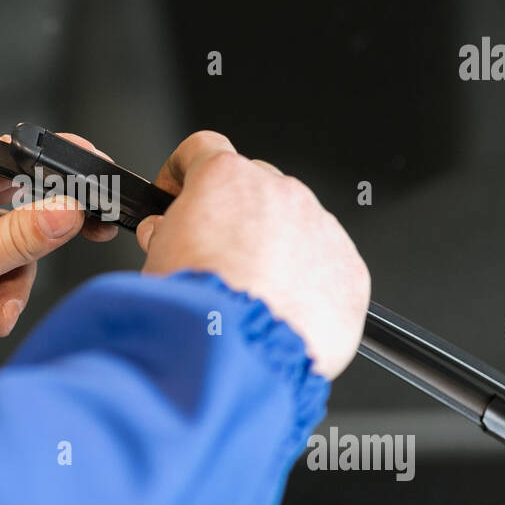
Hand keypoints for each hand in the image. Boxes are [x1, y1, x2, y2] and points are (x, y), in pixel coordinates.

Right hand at [135, 131, 369, 378]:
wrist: (235, 354)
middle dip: (235, 215)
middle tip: (216, 256)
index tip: (179, 194)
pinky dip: (309, 283)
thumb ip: (164, 233)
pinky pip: (329, 266)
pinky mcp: (350, 270)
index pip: (203, 149)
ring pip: (298, 227)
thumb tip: (165, 233)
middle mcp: (280, 193)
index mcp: (226, 179)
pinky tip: (284, 313)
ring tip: (253, 296)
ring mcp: (321, 228)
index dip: (185, 171)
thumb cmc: (193, 307)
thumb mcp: (154, 258)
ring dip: (276, 249)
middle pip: (256, 188)